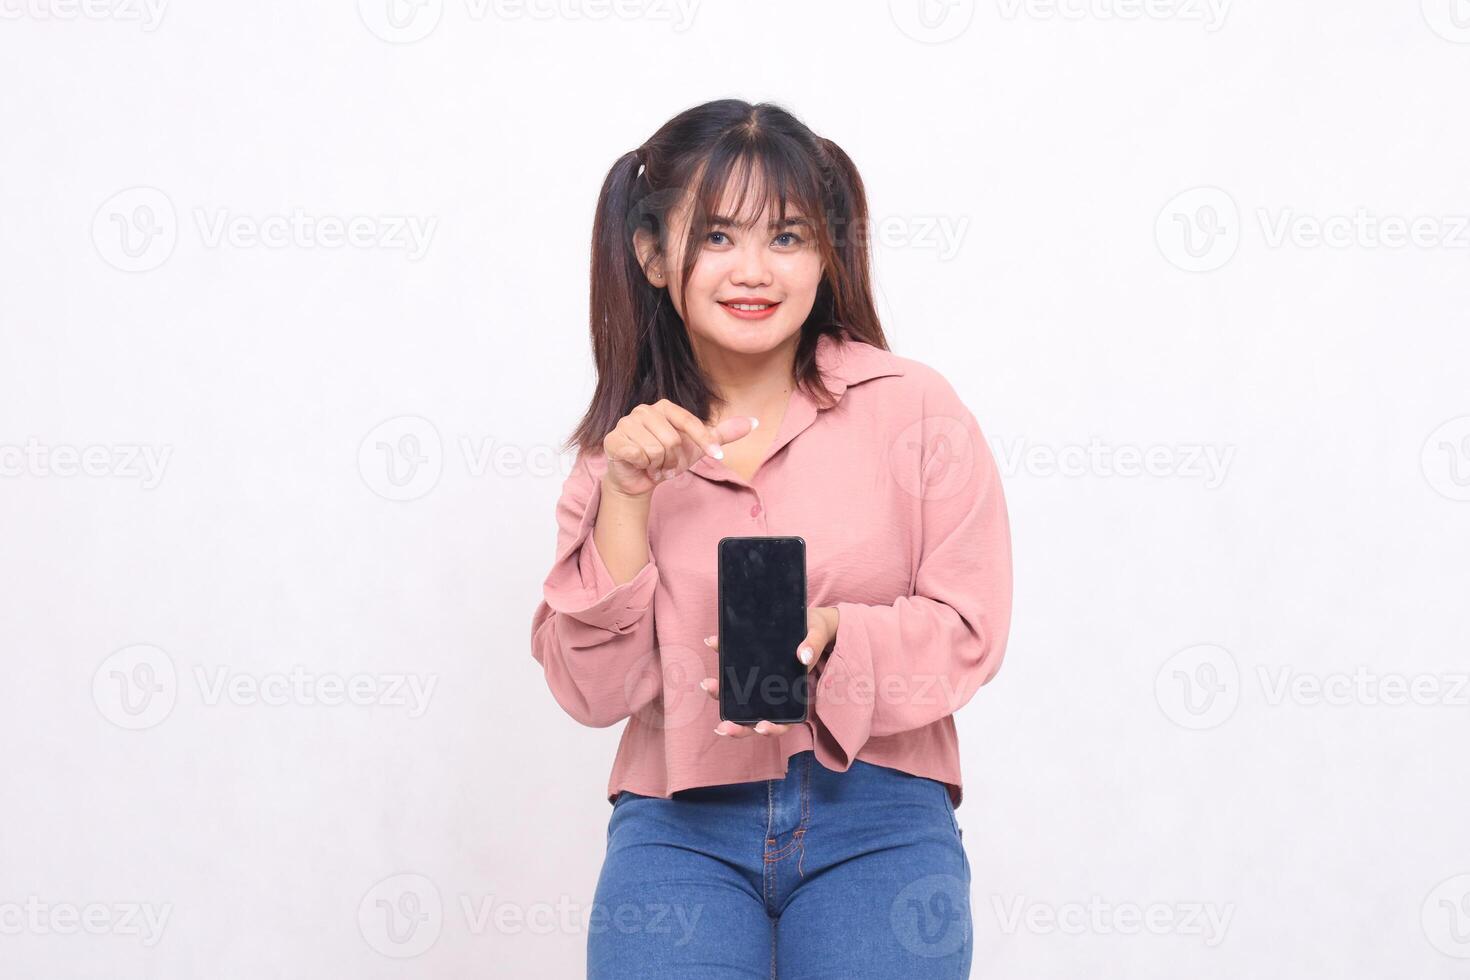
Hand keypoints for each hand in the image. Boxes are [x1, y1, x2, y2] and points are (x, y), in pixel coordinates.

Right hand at [603, 400, 757, 497]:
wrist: (639, 478)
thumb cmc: (666, 458)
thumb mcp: (698, 447)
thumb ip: (723, 434)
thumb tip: (754, 423)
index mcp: (664, 407)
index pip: (691, 423)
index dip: (705, 441)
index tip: (717, 456)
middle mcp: (643, 410)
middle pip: (672, 440)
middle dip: (674, 460)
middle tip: (666, 464)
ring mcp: (626, 423)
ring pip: (655, 450)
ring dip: (658, 465)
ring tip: (653, 465)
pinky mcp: (614, 439)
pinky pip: (638, 455)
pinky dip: (643, 466)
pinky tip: (639, 466)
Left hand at [700, 606, 838, 737]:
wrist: (809, 620)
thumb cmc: (816, 633)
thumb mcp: (817, 635)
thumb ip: (813, 645)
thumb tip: (802, 656)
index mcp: (795, 695)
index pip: (784, 722)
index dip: (772, 729)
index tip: (760, 727)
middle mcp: (774, 694)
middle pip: (755, 720)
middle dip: (738, 727)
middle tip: (723, 726)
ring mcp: (760, 681)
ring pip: (740, 699)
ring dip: (722, 697)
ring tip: (708, 685)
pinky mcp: (751, 665)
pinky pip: (736, 669)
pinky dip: (724, 659)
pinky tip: (712, 644)